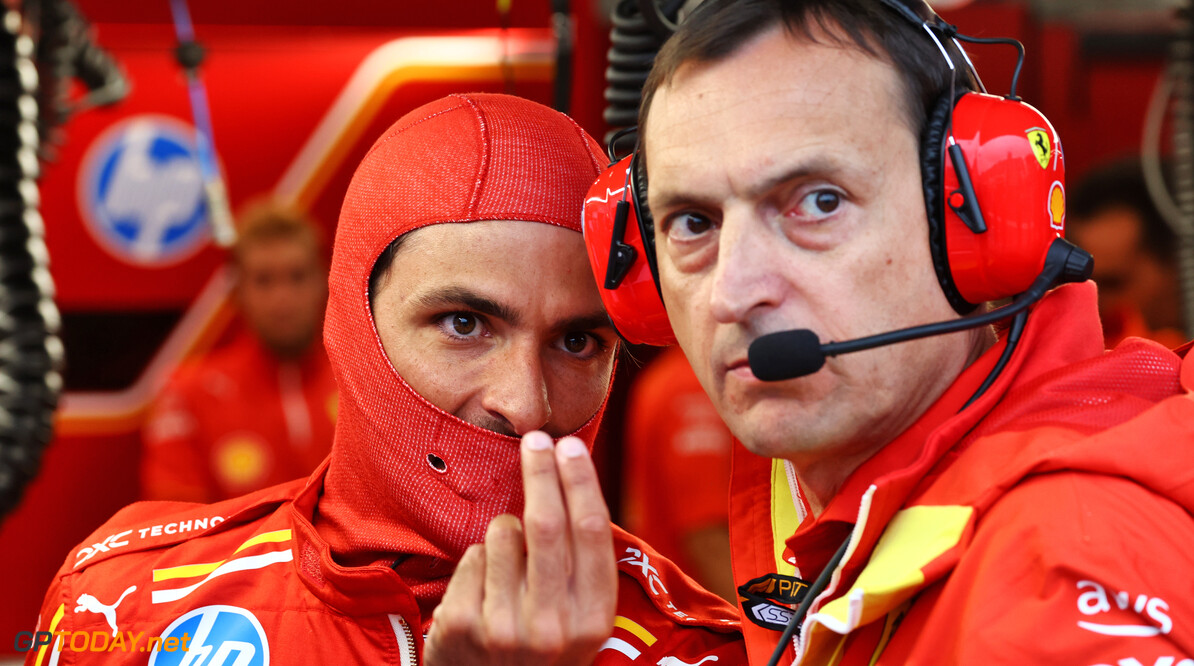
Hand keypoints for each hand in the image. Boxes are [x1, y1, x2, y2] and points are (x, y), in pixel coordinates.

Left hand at [424, 431, 616, 664]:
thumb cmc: (542, 644)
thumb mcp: (579, 618)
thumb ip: (582, 564)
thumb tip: (575, 480)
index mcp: (593, 619)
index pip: (590, 532)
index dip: (580, 481)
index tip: (570, 446)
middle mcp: (553, 626)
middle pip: (546, 523)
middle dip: (541, 472)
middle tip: (537, 439)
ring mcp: (504, 628)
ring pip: (504, 533)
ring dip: (505, 529)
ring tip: (509, 562)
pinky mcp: (463, 625)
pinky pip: (472, 556)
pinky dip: (479, 559)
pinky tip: (483, 589)